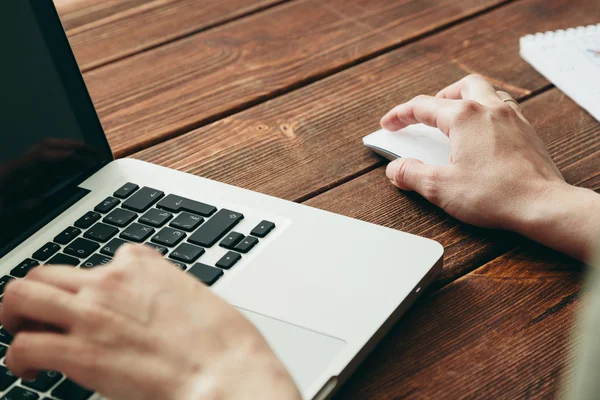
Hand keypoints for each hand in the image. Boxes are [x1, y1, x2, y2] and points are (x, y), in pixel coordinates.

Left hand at [0, 245, 300, 399]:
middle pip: (45, 272)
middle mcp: (110, 280)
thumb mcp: (193, 296)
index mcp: (141, 263)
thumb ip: (160, 292)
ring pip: (20, 296)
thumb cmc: (221, 339)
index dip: (90, 285)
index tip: (92, 304)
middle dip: (35, 295)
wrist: (225, 370)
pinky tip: (33, 372)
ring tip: (21, 334)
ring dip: (14, 315)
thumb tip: (152, 306)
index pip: (97, 261)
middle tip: (36, 316)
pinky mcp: (80, 352)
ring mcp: (91, 313)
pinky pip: (24, 347)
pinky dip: (19, 359)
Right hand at [380, 74, 599, 260]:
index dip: (400, 115)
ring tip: (455, 117)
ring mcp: (512, 118)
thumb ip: (411, 174)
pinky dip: (488, 112)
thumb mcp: (440, 187)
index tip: (389, 124)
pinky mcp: (527, 132)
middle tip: (427, 113)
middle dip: (439, 96)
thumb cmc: (494, 195)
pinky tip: (483, 132)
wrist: (542, 206)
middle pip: (461, 87)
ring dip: (466, 99)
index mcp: (464, 117)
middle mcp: (490, 109)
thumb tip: (395, 168)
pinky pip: (505, 108)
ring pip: (487, 91)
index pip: (423, 106)